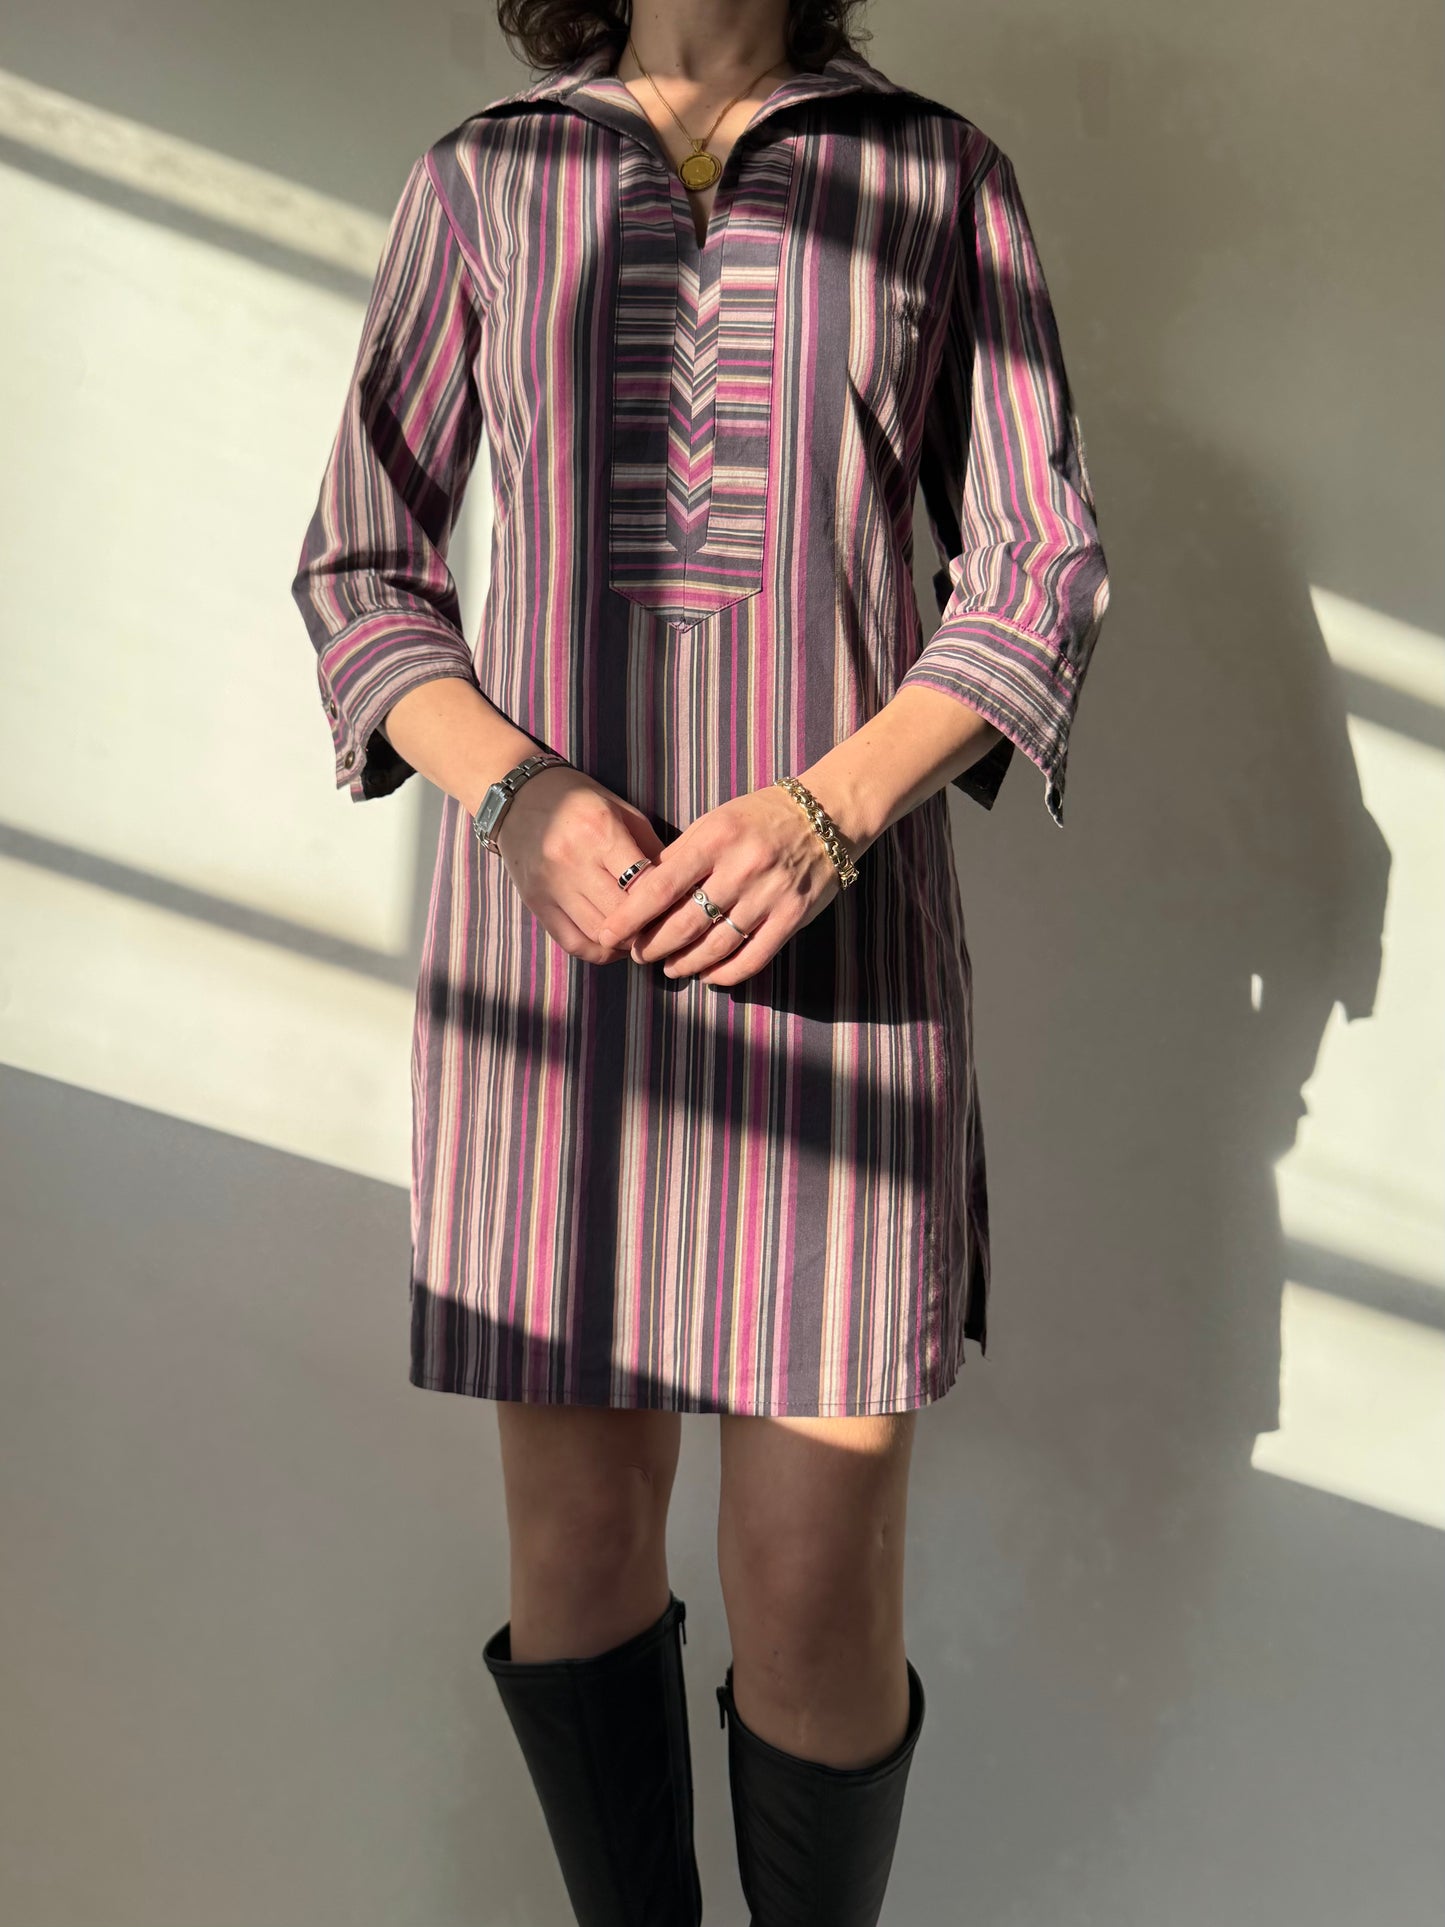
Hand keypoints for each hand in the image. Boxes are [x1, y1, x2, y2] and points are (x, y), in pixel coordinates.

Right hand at [495, 766, 667, 962]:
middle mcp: (573, 861)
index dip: (667, 902)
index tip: (681, 907)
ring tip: (642, 937)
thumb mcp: (622, 811)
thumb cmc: (581, 802)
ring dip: (626, 942)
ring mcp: (551, 885)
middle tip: (666, 928)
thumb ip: (651, 849)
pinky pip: (573, 943)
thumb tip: (681, 887)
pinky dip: (599, 951)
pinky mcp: (536, 903)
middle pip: (622, 914)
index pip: (643, 884)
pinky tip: (614, 944)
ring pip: (600, 933)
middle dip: (649, 926)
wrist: (519, 799)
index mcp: (601, 832)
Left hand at [595, 784, 845, 986]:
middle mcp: (741, 868)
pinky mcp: (792, 917)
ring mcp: (769, 895)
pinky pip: (752, 958)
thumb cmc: (760, 817)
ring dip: (686, 964)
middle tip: (639, 955)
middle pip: (685, 922)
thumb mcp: (716, 821)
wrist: (827, 816)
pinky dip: (725, 974)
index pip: (661, 886)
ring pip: (716, 946)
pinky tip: (709, 976)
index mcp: (715, 839)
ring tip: (671, 968)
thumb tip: (642, 895)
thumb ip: (682, 856)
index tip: (610, 933)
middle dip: (654, 946)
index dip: (631, 916)